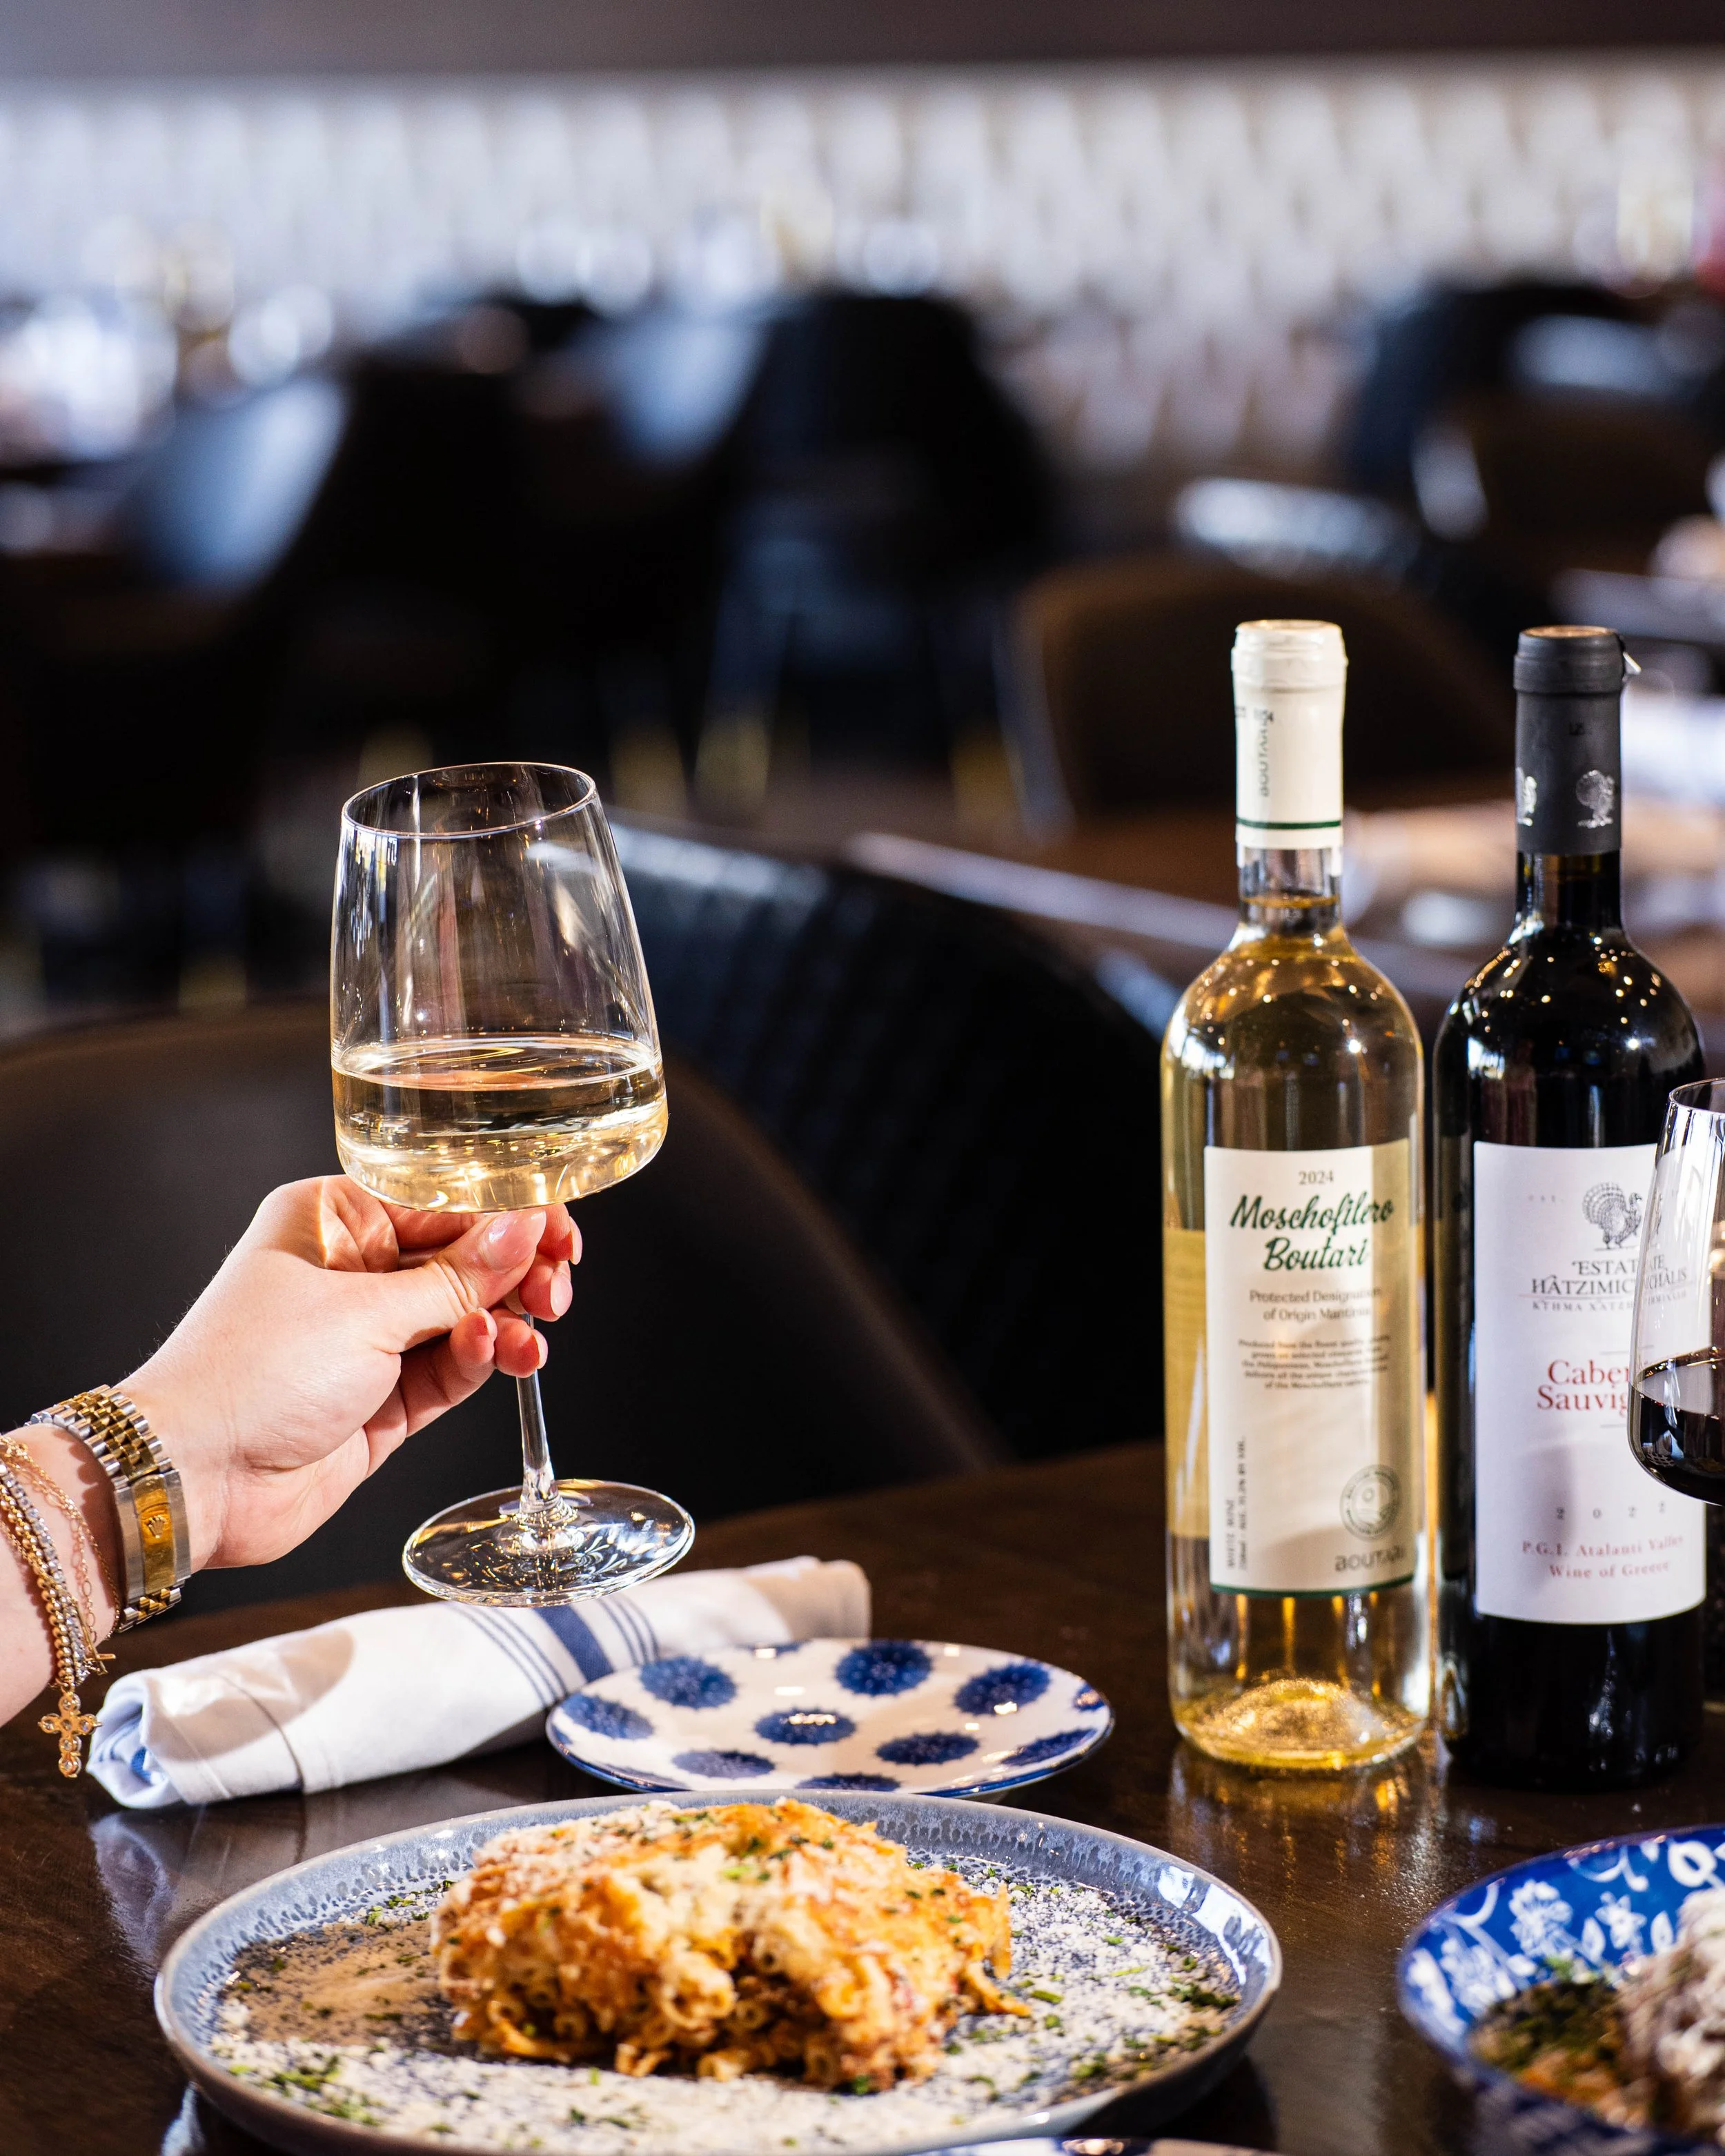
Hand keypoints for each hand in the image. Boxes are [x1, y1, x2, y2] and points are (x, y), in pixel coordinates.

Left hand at [121, 1177, 578, 1572]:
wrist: (197, 1477)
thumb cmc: (250, 1372)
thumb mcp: (367, 1309)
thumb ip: (457, 1277)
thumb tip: (525, 1227)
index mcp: (334, 1221)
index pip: (442, 1202)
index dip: (507, 1214)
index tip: (558, 1229)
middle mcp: (352, 1274)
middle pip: (461, 1259)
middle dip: (515, 1272)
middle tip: (555, 1285)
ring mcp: (367, 1340)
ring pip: (465, 1318)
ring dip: (506, 1323)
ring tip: (532, 1332)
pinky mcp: (382, 1402)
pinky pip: (450, 1371)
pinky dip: (481, 1361)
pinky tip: (500, 1353)